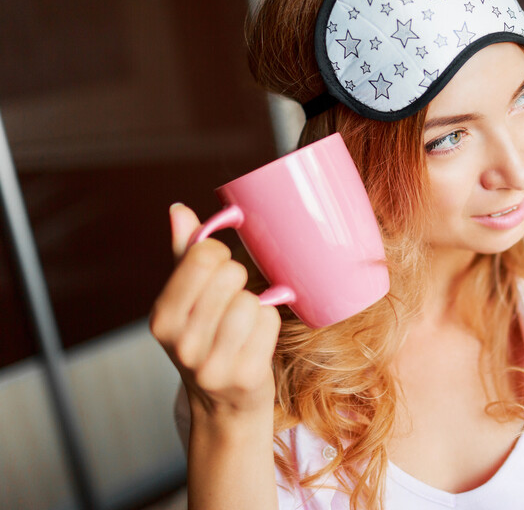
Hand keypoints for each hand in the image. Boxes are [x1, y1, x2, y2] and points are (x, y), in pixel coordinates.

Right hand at [150, 203, 280, 420]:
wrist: (224, 405)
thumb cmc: (207, 340)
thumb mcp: (185, 301)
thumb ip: (182, 253)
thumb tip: (178, 210)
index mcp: (161, 318)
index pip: (201, 256)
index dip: (218, 255)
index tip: (218, 270)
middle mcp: (181, 343)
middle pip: (231, 275)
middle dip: (239, 280)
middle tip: (233, 300)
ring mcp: (211, 363)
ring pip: (251, 300)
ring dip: (256, 305)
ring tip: (244, 323)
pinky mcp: (245, 375)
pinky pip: (269, 322)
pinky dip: (269, 323)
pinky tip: (256, 338)